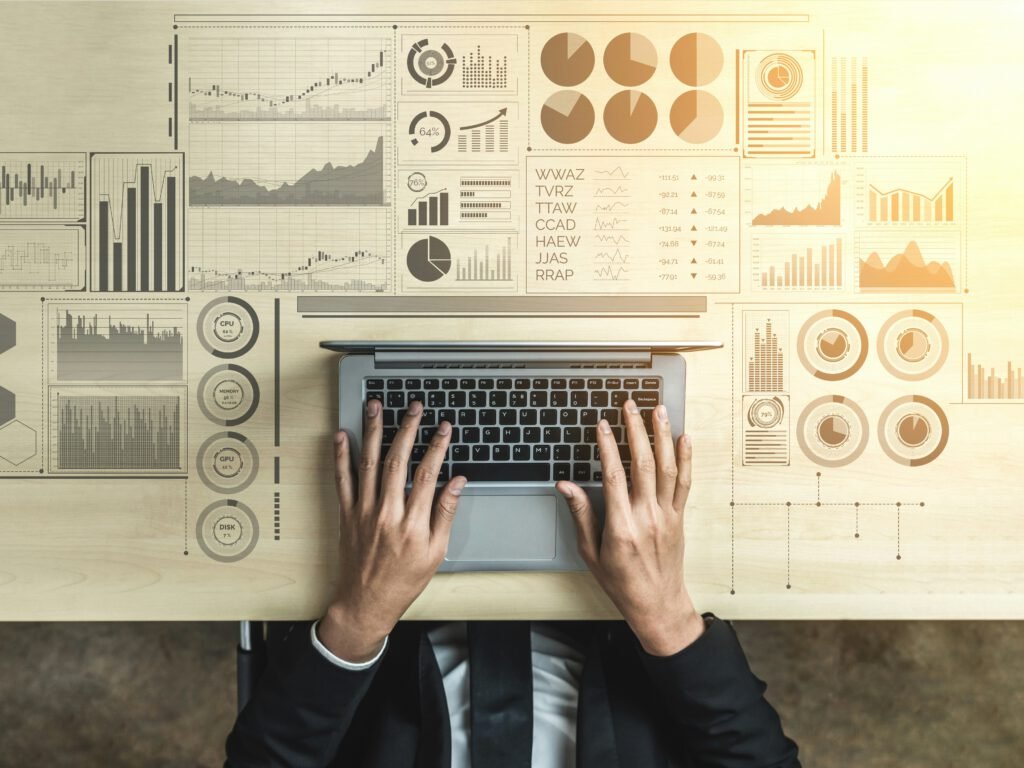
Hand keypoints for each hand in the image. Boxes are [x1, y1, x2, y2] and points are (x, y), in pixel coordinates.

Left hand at [318, 399, 465, 662]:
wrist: (365, 603)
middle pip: (397, 460)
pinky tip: (341, 435)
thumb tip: (457, 483)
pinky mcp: (346, 514)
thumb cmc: (403, 581)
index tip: (443, 428)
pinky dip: (340, 456)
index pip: (427, 474)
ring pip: (368, 462)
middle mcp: (386, 513)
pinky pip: (342, 479)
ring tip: (376, 407)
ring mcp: (363, 511)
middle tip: (414, 407)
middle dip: (407, 428)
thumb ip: (445, 514)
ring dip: (373, 431)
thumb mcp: (436, 553)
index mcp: (413, 523)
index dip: (437, 446)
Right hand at [556, 400, 703, 656]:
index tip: (602, 424)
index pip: (614, 476)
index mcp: (621, 526)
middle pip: (643, 464)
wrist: (658, 605)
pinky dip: (686, 459)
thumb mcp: (590, 553)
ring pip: (667, 468)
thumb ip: (581, 515)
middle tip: (630, 405)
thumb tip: (566, 486)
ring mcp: (666, 516)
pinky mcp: (679, 518)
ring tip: (659, 410)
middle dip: (636, 430)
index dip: (608, 446)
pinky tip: (684, 439)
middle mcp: (646, 517)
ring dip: (663, 436)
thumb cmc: (621, 583)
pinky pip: (684, 483)